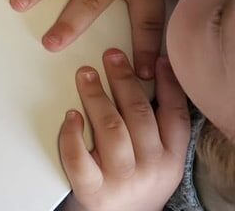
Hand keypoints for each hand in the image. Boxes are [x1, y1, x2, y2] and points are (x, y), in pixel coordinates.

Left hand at [59, 51, 189, 210]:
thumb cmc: (137, 179)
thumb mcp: (159, 155)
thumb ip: (156, 122)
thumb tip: (150, 72)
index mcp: (171, 157)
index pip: (175, 116)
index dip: (169, 85)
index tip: (156, 59)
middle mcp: (150, 167)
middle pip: (138, 115)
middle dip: (124, 81)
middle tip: (111, 56)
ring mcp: (121, 179)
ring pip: (110, 130)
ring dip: (96, 97)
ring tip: (86, 75)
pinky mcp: (92, 190)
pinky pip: (80, 160)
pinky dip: (72, 136)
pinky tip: (70, 116)